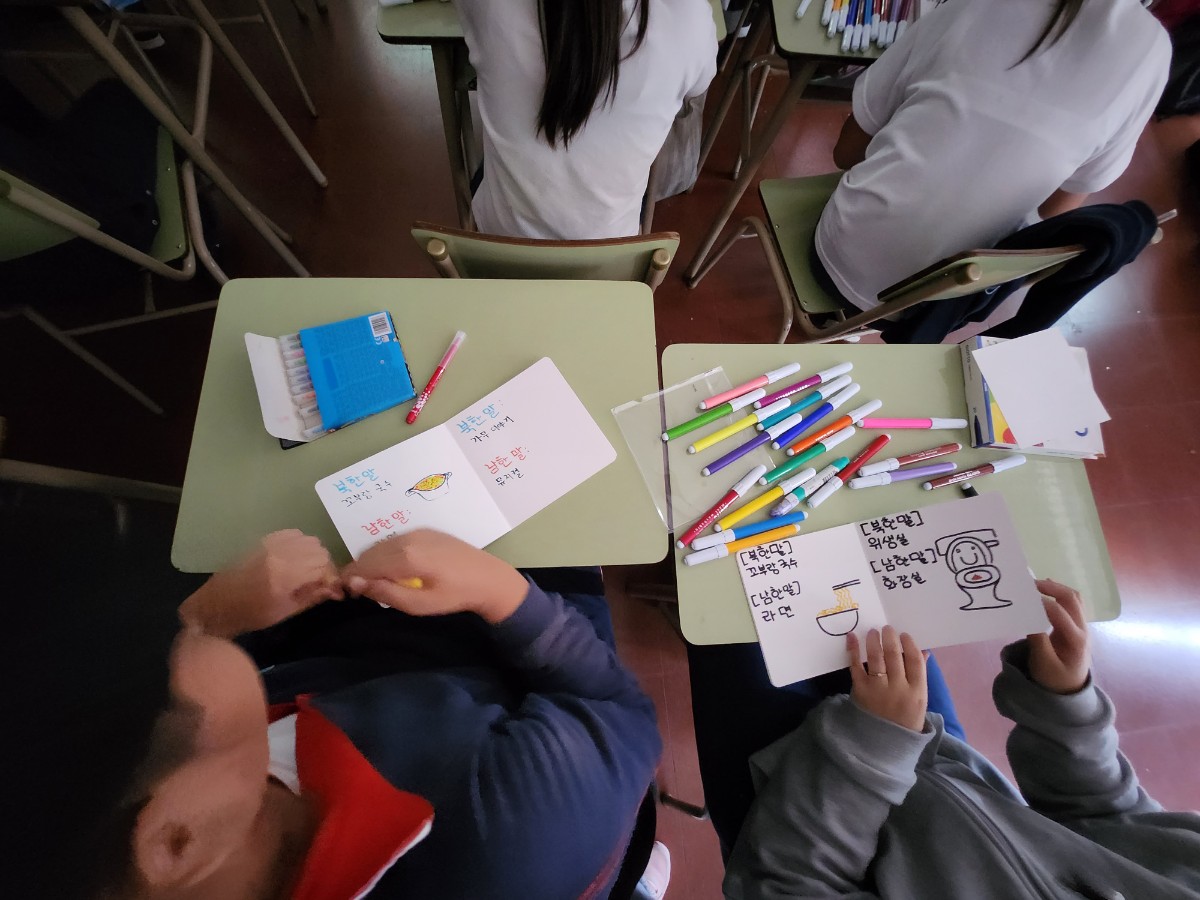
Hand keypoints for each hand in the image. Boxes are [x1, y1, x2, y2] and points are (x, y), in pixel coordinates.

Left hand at [180, 530, 341, 636]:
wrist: (217, 605)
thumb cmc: (251, 615)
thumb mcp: (285, 612)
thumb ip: (312, 597)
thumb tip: (335, 590)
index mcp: (285, 575)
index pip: (323, 567)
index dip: (332, 578)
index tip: (332, 590)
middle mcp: (279, 554)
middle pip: (319, 550)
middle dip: (324, 566)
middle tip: (320, 581)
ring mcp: (270, 544)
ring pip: (309, 539)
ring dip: (314, 554)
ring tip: (307, 570)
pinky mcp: (263, 540)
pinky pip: (293, 534)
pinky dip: (300, 544)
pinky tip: (294, 559)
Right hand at [342, 529, 528, 623]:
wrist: (489, 578)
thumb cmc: (454, 596)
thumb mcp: (419, 605)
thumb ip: (385, 593)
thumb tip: (355, 584)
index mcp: (406, 556)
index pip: (365, 564)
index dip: (349, 577)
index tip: (344, 592)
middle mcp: (408, 538)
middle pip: (370, 552)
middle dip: (359, 569)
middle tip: (357, 589)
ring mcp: (417, 531)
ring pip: (382, 544)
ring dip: (372, 560)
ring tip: (374, 581)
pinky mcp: (425, 531)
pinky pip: (395, 540)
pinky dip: (386, 553)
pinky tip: (392, 568)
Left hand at [848, 627, 927, 732]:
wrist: (884, 744)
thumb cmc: (905, 719)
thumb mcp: (920, 701)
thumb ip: (920, 676)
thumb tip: (923, 651)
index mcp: (917, 692)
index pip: (915, 662)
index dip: (910, 645)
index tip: (904, 634)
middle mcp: (898, 689)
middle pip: (895, 657)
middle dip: (890, 638)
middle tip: (887, 628)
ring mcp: (878, 690)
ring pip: (876, 659)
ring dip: (874, 641)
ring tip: (872, 632)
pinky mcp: (860, 691)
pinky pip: (856, 667)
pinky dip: (853, 651)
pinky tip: (852, 638)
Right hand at [1027, 578, 1089, 693]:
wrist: (1068, 689)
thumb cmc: (1054, 678)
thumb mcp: (1042, 663)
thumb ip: (1037, 639)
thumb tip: (1028, 615)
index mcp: (1076, 640)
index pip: (1059, 613)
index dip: (1040, 602)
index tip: (1022, 597)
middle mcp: (1083, 629)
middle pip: (1072, 599)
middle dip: (1052, 588)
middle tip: (1030, 584)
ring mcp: (1081, 626)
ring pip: (1074, 598)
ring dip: (1056, 588)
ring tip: (1036, 584)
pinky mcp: (1076, 626)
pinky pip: (1071, 604)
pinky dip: (1058, 594)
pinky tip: (1045, 590)